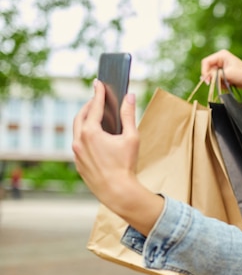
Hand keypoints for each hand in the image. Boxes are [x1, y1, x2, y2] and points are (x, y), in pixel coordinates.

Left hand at [72, 80, 162, 234]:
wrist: (117, 191)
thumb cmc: (126, 165)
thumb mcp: (131, 138)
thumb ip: (129, 116)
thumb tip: (129, 97)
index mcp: (91, 132)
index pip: (95, 107)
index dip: (98, 93)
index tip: (99, 83)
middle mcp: (79, 140)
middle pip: (80, 116)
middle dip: (89, 106)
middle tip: (97, 98)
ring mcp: (76, 153)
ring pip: (77, 130)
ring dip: (86, 120)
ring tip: (96, 116)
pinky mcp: (78, 163)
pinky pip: (79, 143)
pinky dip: (85, 135)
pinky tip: (95, 137)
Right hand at [201, 49, 241, 97]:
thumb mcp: (227, 74)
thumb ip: (215, 75)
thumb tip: (204, 77)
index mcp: (221, 55)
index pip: (206, 62)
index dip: (204, 71)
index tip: (206, 81)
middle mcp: (220, 59)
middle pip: (208, 69)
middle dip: (212, 78)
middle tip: (218, 84)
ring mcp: (222, 66)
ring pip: (212, 75)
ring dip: (217, 81)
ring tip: (227, 83)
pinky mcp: (224, 73)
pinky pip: (216, 79)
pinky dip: (220, 83)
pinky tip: (229, 84)